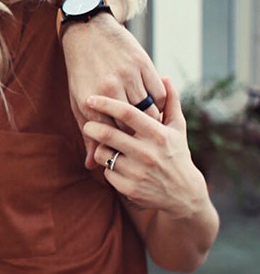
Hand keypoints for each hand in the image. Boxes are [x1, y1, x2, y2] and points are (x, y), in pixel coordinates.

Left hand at [62, 12, 165, 168]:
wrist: (87, 31)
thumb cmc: (80, 72)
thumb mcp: (77, 101)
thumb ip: (88, 134)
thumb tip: (90, 166)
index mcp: (93, 99)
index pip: (112, 134)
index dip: (121, 148)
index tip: (126, 156)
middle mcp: (112, 86)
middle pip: (132, 126)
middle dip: (137, 140)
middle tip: (141, 148)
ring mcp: (128, 73)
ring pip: (149, 111)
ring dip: (150, 124)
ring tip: (148, 133)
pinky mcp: (142, 62)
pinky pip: (159, 93)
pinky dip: (160, 105)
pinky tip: (154, 110)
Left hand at [82, 78, 208, 218]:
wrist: (184, 196)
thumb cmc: (177, 155)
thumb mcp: (178, 129)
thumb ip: (170, 103)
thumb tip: (165, 77)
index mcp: (159, 135)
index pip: (128, 113)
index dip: (106, 104)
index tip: (91, 99)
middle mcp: (148, 153)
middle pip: (109, 134)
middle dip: (92, 126)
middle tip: (88, 123)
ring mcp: (139, 172)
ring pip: (103, 154)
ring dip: (99, 148)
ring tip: (104, 145)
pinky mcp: (131, 189)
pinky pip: (107, 172)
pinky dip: (107, 167)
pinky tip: (116, 164)